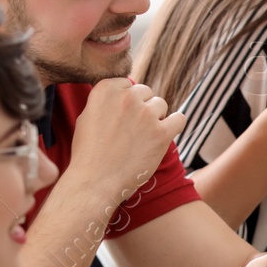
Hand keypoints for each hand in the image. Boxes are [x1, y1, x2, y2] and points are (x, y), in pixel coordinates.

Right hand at [68, 77, 187, 202]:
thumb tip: (122, 91)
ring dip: (156, 118)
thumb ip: (105, 101)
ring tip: (143, 137)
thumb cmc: (88, 153)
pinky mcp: (161, 133)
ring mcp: (145, 114)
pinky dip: (174, 125)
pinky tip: (165, 134)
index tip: (122, 116)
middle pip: (146, 92)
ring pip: (161, 105)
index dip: (127, 100)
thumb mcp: (87, 116)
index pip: (128, 84)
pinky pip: (179, 119)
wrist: (95, 181)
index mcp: (105, 90)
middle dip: (142, 108)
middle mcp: (126, 97)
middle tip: (133, 129)